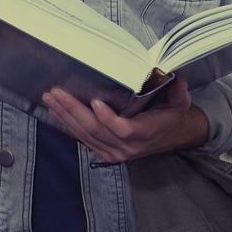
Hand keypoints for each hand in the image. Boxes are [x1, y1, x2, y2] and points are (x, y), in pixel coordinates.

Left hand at [41, 77, 208, 162]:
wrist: (169, 137)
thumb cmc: (170, 117)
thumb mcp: (180, 103)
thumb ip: (178, 92)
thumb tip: (177, 78)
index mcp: (145, 133)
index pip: (124, 129)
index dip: (108, 118)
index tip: (95, 102)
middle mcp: (127, 147)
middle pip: (96, 130)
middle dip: (73, 111)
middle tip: (57, 94)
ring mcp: (114, 152)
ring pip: (85, 135)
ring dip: (66, 116)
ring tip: (51, 99)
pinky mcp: (105, 152)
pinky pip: (83, 139)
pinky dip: (69, 125)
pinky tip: (57, 111)